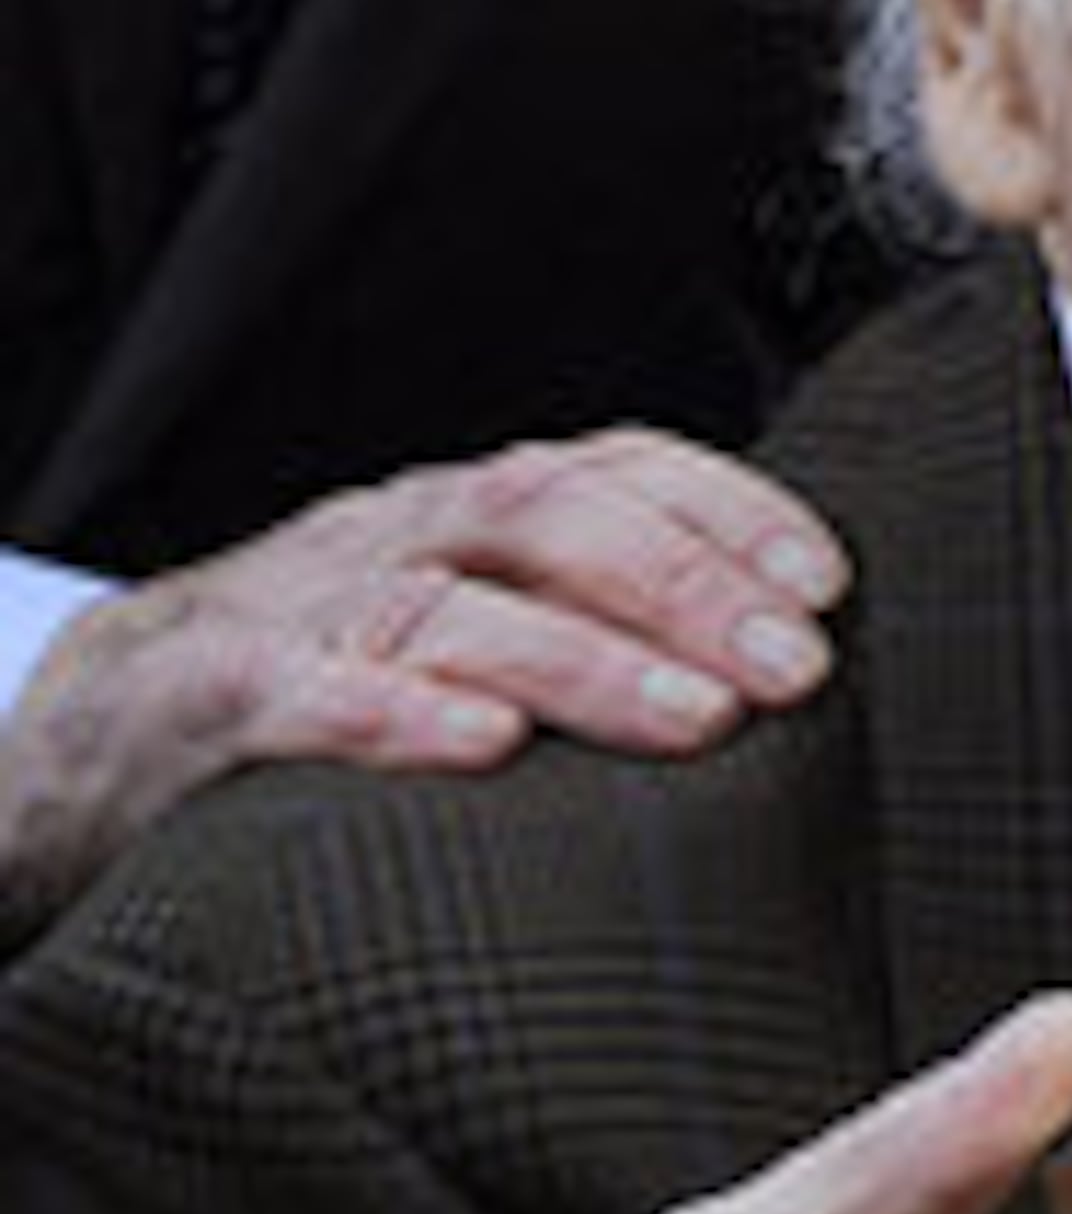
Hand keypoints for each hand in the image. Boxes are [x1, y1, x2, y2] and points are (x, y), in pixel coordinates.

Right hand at [0, 430, 847, 940]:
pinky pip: (296, 689)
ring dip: (582, 659)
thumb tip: (785, 697)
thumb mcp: (463, 642)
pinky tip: (482, 743)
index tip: (825, 581)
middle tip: (793, 668)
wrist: (102, 733)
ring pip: (445, 605)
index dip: (724, 510)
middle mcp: (393, 539)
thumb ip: (591, 647)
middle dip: (684, 585)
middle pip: (545, 519)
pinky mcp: (206, 697)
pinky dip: (391, 714)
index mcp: (465, 523)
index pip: (609, 470)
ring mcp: (297, 610)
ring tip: (697, 718)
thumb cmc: (325, 695)